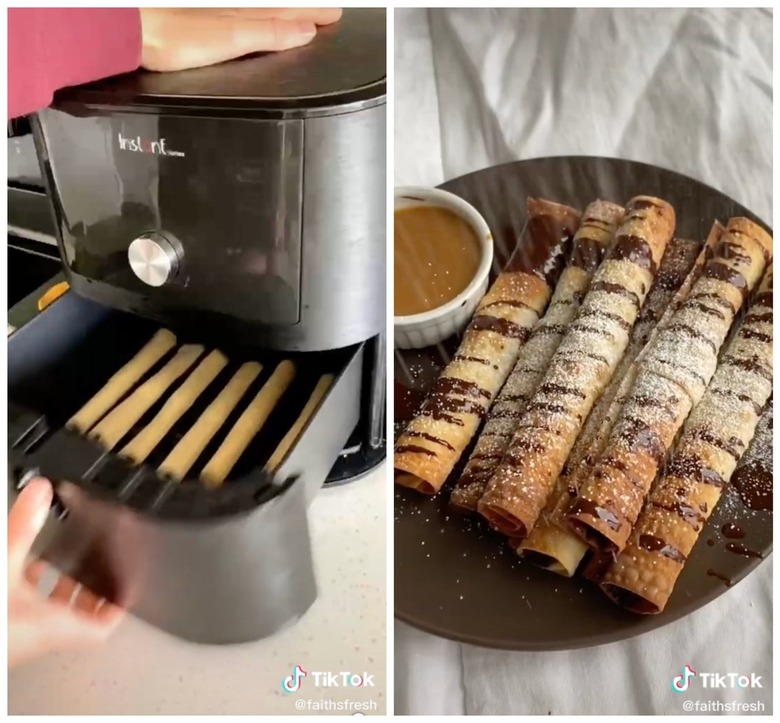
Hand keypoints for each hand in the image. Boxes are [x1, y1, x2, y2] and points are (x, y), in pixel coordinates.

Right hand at [8, 477, 123, 667]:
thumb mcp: (5, 564)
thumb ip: (24, 527)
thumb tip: (41, 493)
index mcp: (54, 626)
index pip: (104, 627)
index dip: (120, 604)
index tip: (127, 584)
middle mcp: (39, 639)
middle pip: (78, 619)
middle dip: (85, 589)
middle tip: (90, 566)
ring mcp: (18, 639)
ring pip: (48, 617)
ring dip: (52, 589)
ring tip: (49, 562)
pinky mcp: (4, 631)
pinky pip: (22, 613)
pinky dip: (24, 592)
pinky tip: (13, 571)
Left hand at [140, 8, 341, 71]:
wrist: (133, 27)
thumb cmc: (175, 34)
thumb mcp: (232, 38)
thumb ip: (269, 33)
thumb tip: (305, 30)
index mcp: (247, 10)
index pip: (289, 10)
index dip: (311, 12)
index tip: (332, 15)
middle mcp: (234, 6)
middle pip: (275, 5)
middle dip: (300, 8)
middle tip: (324, 11)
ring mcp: (218, 10)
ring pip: (258, 8)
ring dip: (280, 11)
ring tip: (296, 14)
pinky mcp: (203, 16)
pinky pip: (241, 13)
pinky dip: (256, 15)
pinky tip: (252, 17)